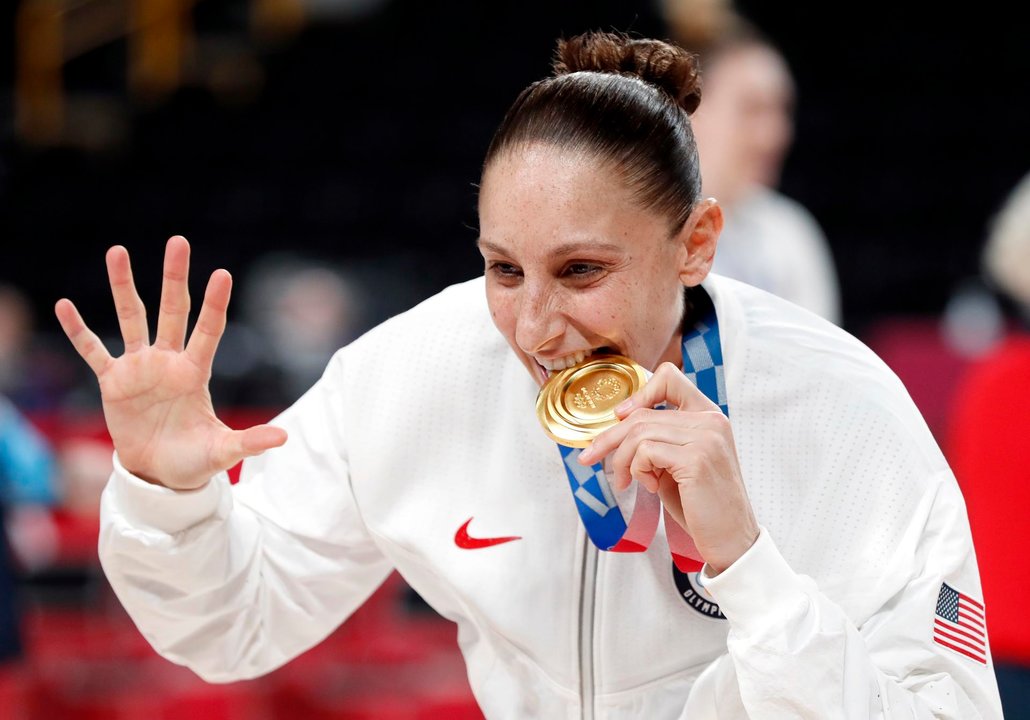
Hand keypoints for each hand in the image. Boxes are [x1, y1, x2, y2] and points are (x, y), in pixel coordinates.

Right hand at [54, 236, 286, 489]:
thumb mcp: (222, 451)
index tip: (222, 274)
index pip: (209, 330)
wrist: (160, 475)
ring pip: (131, 318)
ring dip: (123, 286)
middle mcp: (168, 361)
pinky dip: (79, 330)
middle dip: (174, 277)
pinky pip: (93, 351)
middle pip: (172, 310)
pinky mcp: (113, 382)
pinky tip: (65, 305)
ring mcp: (140, 368)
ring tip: (117, 251)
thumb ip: (249, 441)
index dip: (214, 304)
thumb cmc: (195, 460)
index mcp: (195, 373)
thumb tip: (283, 439)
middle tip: (178, 242)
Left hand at [578, 362, 758, 573]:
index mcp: (709, 416)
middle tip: (589, 457)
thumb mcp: (678, 463)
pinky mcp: (696, 459)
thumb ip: (659, 439)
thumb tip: (619, 422)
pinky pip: (646, 453)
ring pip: (639, 433)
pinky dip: (637, 470)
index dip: (639, 393)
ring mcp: (706, 438)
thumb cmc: (701, 504)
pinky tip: (649, 487)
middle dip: (609, 438)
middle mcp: (711, 420)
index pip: (670, 378)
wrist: (730, 538)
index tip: (620, 415)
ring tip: (628, 482)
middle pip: (642, 413)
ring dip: (622, 461)